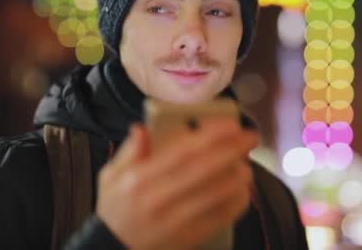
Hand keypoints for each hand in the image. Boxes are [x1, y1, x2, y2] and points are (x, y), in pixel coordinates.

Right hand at [96, 117, 256, 249]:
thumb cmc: (115, 209)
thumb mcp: (110, 176)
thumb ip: (129, 150)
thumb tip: (143, 128)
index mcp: (139, 178)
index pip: (181, 152)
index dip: (210, 136)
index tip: (230, 124)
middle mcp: (158, 197)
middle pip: (203, 169)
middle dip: (231, 150)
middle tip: (250, 137)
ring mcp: (174, 220)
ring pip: (216, 194)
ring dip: (237, 176)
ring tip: (247, 164)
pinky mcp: (188, 237)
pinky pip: (219, 217)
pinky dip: (236, 202)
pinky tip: (243, 190)